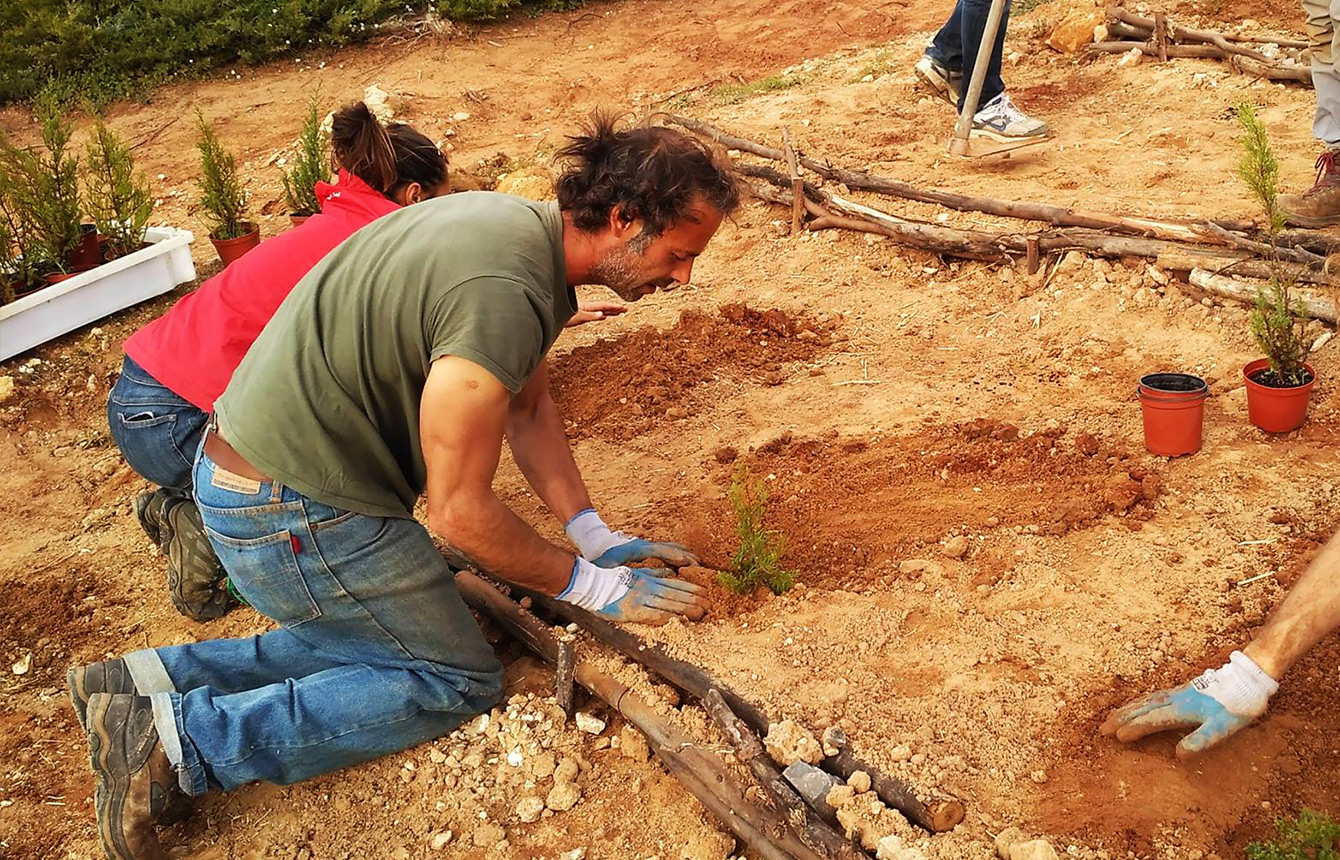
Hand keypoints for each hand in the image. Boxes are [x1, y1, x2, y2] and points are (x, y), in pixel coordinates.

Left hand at [565, 300, 627, 327]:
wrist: (552, 316)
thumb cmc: (562, 316)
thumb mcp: (578, 317)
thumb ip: (590, 316)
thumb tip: (603, 316)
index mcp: (588, 306)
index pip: (604, 306)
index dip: (614, 307)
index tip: (624, 308)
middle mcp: (587, 307)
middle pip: (604, 307)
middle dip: (615, 308)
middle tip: (625, 309)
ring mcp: (584, 310)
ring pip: (600, 310)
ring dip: (610, 311)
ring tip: (618, 312)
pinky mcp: (581, 315)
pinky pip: (595, 314)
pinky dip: (601, 315)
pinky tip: (603, 316)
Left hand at [566, 508, 698, 568]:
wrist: (592, 541)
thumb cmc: (600, 557)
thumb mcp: (612, 568)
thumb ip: (631, 573)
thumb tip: (646, 577)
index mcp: (639, 548)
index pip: (665, 551)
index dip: (680, 557)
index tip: (693, 564)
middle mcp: (645, 544)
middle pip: (671, 548)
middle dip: (686, 556)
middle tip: (701, 565)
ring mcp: (645, 544)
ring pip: (669, 547)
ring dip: (682, 554)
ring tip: (695, 563)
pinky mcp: (643, 547)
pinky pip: (663, 550)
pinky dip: (674, 554)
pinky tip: (679, 562)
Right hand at [596, 567, 706, 624]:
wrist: (590, 582)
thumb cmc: (609, 575)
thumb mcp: (634, 569)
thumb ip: (652, 572)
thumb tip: (670, 573)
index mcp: (647, 578)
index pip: (674, 584)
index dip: (690, 589)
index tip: (704, 593)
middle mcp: (647, 587)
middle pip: (675, 594)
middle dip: (694, 600)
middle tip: (710, 605)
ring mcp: (640, 599)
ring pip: (668, 604)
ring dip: (686, 609)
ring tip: (701, 613)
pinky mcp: (632, 611)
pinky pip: (653, 615)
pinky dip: (667, 617)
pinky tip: (678, 620)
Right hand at [1100, 684, 1254, 756]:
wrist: (1248, 679)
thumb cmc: (1237, 706)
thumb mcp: (1224, 728)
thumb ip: (1201, 740)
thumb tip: (1178, 754)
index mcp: (1182, 709)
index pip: (1152, 720)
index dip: (1134, 728)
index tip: (1116, 737)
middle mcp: (1175, 699)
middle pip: (1142, 708)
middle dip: (1121, 718)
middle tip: (1102, 728)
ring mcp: (1177, 692)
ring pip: (1145, 700)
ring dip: (1127, 709)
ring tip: (1112, 715)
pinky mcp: (1182, 689)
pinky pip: (1153, 695)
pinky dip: (1139, 700)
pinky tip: (1138, 703)